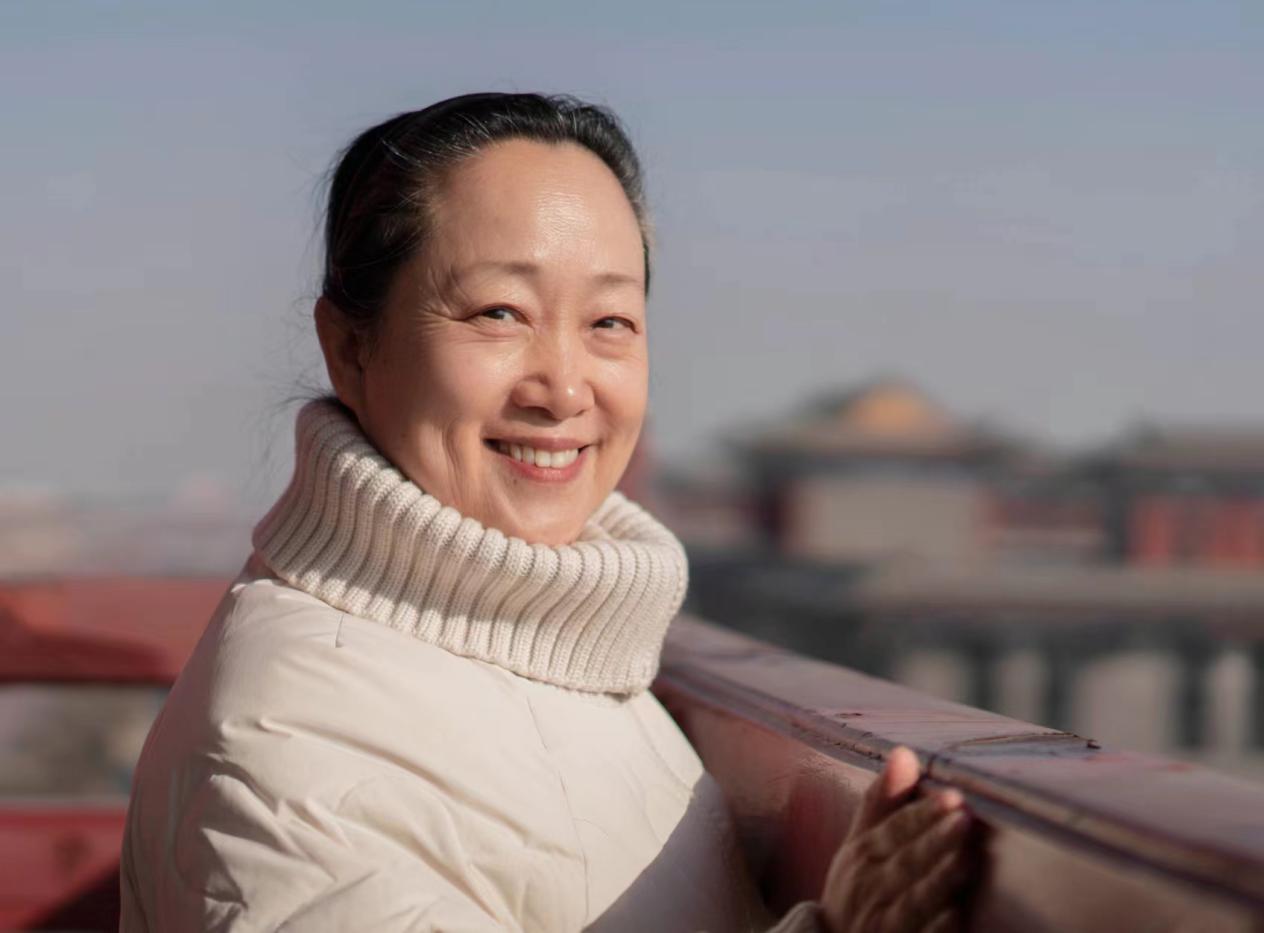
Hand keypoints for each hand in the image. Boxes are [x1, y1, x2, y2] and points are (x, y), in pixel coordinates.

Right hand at [818, 747, 978, 932]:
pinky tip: (957, 915)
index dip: (921, 814)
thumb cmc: (859, 887)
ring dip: (939, 880)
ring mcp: (885, 924)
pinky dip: (936, 929)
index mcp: (863, 855)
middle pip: (905, 862)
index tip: (952, 795)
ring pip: (913, 901)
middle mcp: (871, 887)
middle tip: (964, 819)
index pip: (893, 830)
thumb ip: (883, 801)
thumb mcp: (860, 844)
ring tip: (967, 859)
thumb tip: (904, 751)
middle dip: (934, 841)